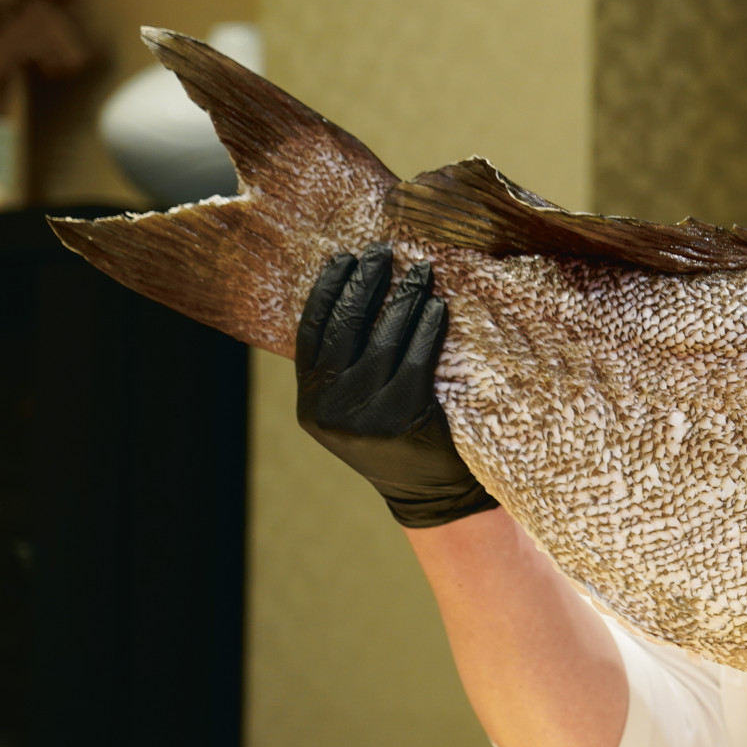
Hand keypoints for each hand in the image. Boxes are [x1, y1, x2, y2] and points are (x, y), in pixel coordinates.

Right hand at [295, 242, 497, 528]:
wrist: (431, 496)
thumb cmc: (396, 440)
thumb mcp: (354, 409)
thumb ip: (345, 367)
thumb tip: (353, 294)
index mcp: (310, 403)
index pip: (311, 333)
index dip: (326, 291)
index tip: (343, 258)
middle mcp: (329, 410)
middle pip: (345, 329)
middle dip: (364, 283)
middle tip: (382, 251)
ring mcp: (364, 416)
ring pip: (383, 340)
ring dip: (402, 298)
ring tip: (420, 269)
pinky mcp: (402, 418)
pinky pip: (416, 359)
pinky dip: (427, 328)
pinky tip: (437, 305)